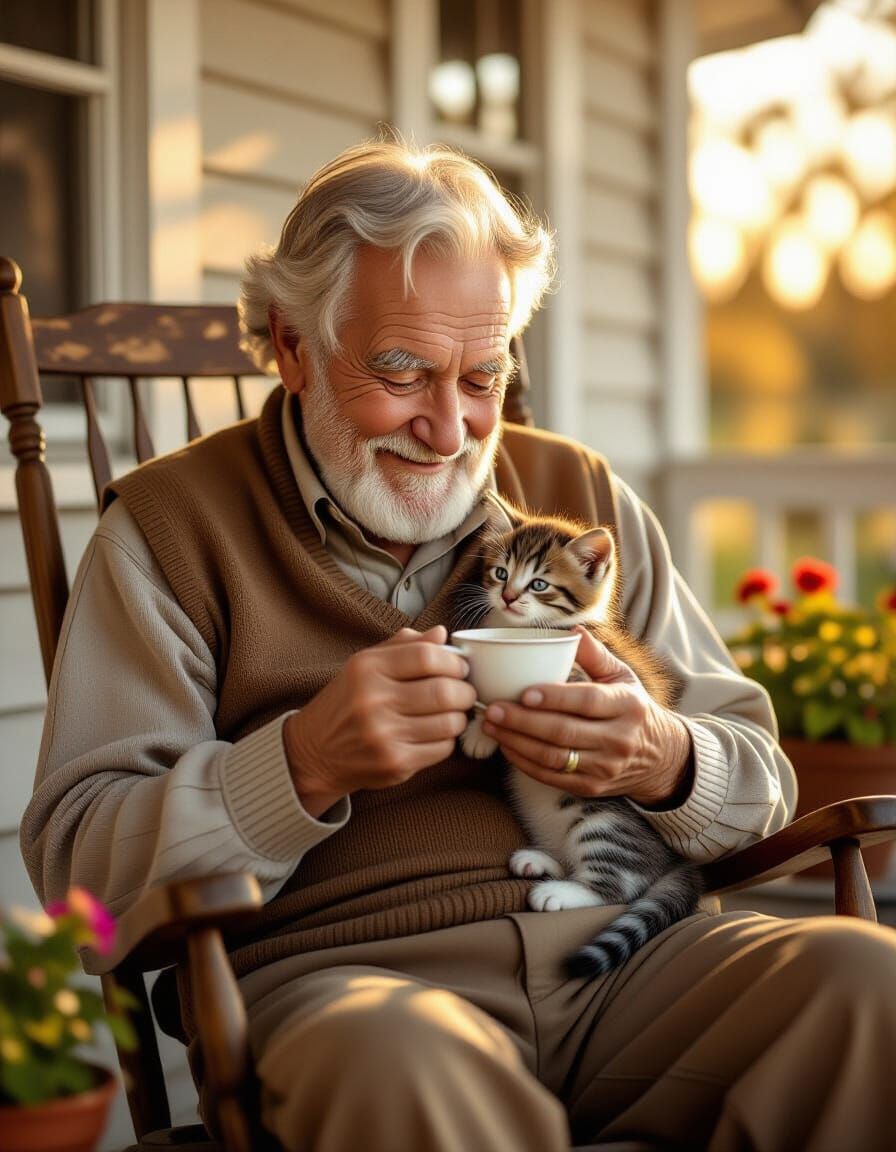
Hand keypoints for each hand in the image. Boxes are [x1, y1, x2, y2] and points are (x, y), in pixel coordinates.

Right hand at [284, 626, 475, 814]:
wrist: (314, 752)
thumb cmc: (345, 703)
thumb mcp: (365, 665)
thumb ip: (403, 646)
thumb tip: (441, 634)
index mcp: (366, 668)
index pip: (427, 656)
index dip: (453, 661)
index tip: (460, 667)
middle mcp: (372, 701)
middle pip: (443, 691)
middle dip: (465, 691)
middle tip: (464, 692)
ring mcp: (383, 735)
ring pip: (449, 722)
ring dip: (459, 717)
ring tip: (452, 713)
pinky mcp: (394, 763)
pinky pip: (442, 748)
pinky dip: (447, 740)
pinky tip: (435, 733)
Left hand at [481, 625, 692, 806]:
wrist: (659, 757)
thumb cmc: (631, 708)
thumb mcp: (622, 677)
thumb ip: (595, 655)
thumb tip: (572, 630)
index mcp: (627, 706)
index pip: (587, 701)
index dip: (554, 698)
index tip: (524, 692)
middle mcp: (619, 739)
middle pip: (564, 732)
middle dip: (522, 721)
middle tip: (492, 708)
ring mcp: (606, 767)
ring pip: (554, 757)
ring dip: (517, 742)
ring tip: (492, 725)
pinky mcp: (592, 787)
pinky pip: (552, 777)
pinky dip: (524, 763)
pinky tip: (507, 746)